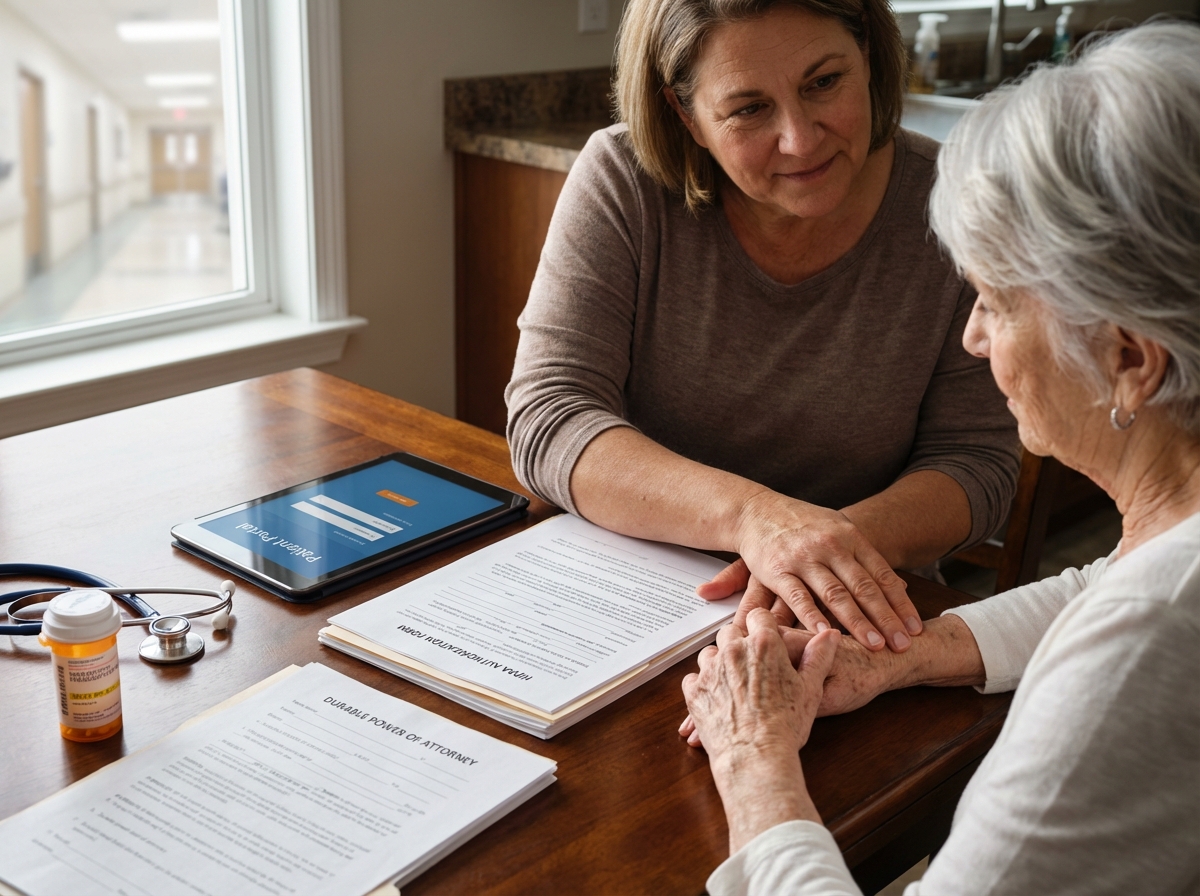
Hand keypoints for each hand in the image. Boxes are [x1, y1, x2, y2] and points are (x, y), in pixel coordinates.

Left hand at [679, 623, 898, 744]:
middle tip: (752, 666)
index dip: (763, 627)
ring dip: (719, 662)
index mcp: (764, 644)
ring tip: (734, 684)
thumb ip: (818, 657)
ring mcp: (710, 669)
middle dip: (739, 643)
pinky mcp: (694, 691)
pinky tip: (716, 698)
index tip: (766, 639)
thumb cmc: (786, 725)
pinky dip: (702, 684)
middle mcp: (733, 650)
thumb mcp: (811, 689)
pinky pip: (692, 677)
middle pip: (730, 632)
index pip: (759, 617)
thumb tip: (832, 635)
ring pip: (710, 653)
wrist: (755, 758)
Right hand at [699, 492, 922, 651]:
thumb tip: (900, 585)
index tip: (915, 627)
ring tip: (875, 645)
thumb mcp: (838, 529)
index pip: (882, 574)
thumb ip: (865, 557)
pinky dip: (813, 617)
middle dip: (886, 618)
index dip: (900, 603)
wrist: (756, 510)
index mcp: (850, 537)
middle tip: (903, 644)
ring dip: (857, 622)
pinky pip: (798, 597)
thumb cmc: (802, 524)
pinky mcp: (777, 570)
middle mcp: (830, 546)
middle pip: (864, 587)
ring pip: (836, 595)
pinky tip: (826, 635)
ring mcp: (803, 558)